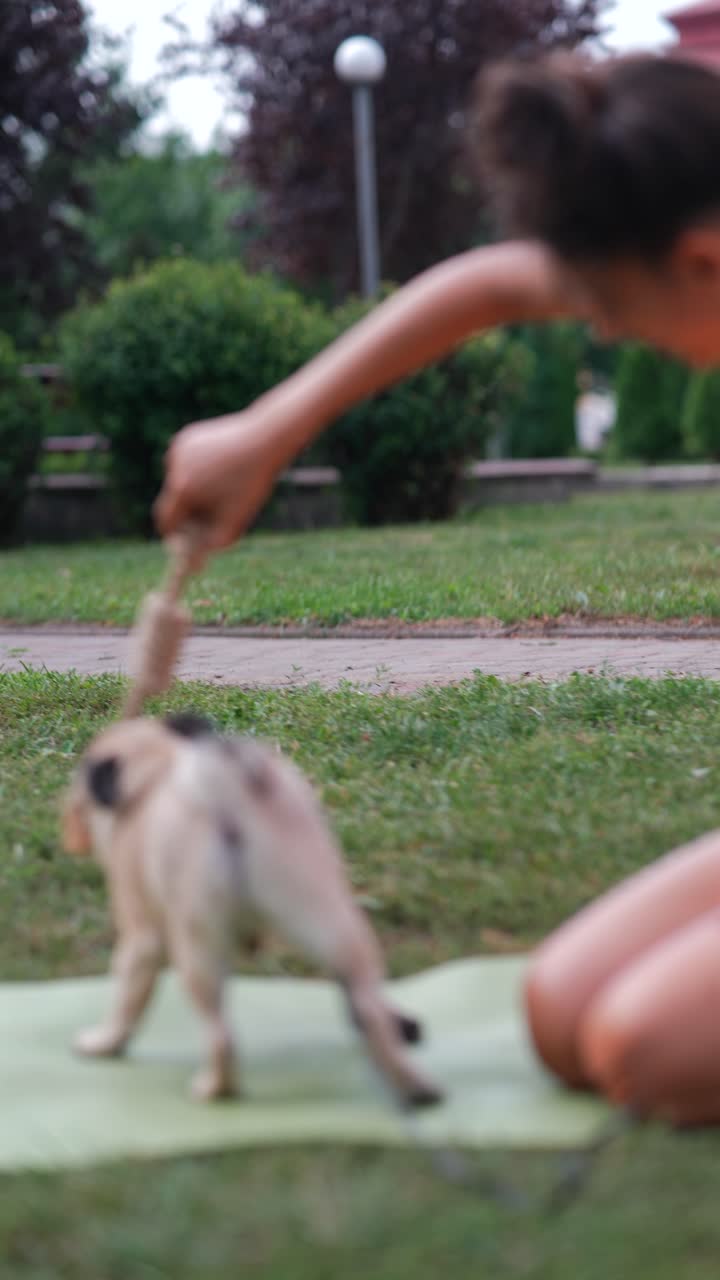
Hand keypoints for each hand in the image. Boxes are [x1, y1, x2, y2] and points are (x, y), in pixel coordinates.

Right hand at [154, 413, 282, 551]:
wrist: (265, 438)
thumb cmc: (251, 481)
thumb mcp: (235, 518)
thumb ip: (214, 543)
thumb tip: (195, 562)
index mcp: (182, 489)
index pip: (166, 521)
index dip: (174, 534)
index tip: (185, 539)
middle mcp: (174, 467)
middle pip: (172, 500)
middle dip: (186, 511)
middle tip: (207, 516)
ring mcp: (178, 449)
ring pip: (179, 480)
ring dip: (192, 489)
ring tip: (223, 483)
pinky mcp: (187, 437)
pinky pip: (185, 462)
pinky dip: (196, 469)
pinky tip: (221, 464)